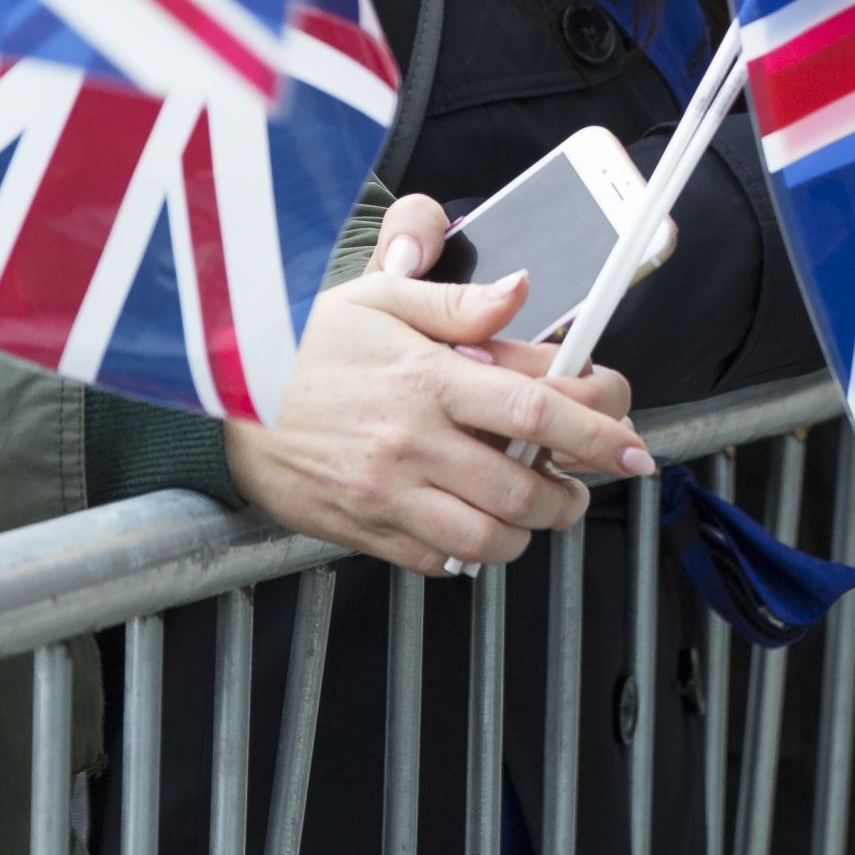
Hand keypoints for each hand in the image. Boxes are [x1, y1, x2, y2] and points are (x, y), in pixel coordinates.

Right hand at [218, 195, 654, 576]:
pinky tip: (471, 527)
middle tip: (579, 487)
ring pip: (486, 537)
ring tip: (532, 511)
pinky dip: (466, 555)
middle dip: (569, 496)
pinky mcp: (360, 527)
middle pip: (523, 488)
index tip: (633, 448)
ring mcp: (386, 492)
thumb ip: (459, 304)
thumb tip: (521, 293)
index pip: (537, 409)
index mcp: (430, 378)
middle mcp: (413, 440)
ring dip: (526, 532)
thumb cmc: (306, 340)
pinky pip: (434, 561)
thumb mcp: (382, 299)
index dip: (598, 433)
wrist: (221, 388)